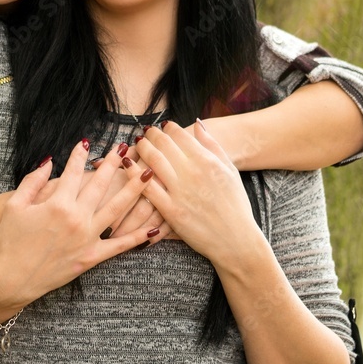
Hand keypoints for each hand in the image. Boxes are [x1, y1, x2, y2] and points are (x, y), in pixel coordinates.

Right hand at [0, 140, 157, 308]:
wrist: (13, 279)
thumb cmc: (11, 241)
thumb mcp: (15, 206)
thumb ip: (33, 181)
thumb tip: (49, 161)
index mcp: (57, 203)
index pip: (74, 171)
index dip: (80, 155)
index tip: (87, 142)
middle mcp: (77, 218)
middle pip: (101, 184)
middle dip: (114, 163)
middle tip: (124, 147)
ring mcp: (88, 237)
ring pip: (118, 208)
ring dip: (135, 189)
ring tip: (147, 173)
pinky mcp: (92, 256)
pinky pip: (120, 245)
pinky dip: (138, 236)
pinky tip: (155, 227)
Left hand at [134, 120, 260, 263]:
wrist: (236, 240)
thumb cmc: (235, 204)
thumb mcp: (230, 170)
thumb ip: (213, 145)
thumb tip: (197, 124)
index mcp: (207, 161)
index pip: (180, 135)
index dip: (167, 127)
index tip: (163, 126)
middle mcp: (193, 173)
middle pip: (163, 145)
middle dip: (151, 135)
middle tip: (146, 132)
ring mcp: (180, 192)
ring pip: (153, 161)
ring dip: (142, 149)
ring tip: (138, 144)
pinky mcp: (170, 210)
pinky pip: (147, 188)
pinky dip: (134, 174)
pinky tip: (127, 165)